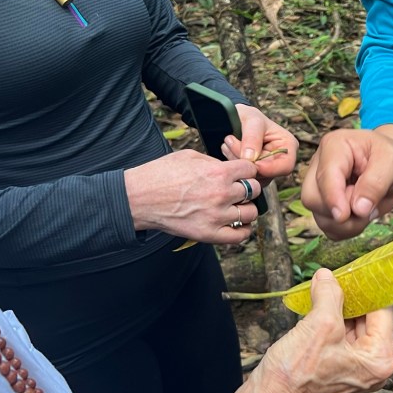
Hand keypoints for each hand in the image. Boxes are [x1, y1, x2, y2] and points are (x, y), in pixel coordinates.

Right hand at [124, 149, 260, 242]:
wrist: (138, 198)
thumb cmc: (160, 174)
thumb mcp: (190, 156)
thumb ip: (215, 162)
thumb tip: (232, 169)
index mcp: (218, 172)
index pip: (251, 170)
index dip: (246, 170)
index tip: (240, 173)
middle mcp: (221, 194)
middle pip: (254, 190)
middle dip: (247, 188)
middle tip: (237, 190)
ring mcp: (216, 216)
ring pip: (251, 213)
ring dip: (246, 209)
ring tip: (236, 207)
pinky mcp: (209, 234)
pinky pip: (240, 236)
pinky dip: (243, 231)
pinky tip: (237, 224)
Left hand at [223, 105, 297, 182]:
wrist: (236, 117)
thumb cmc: (248, 116)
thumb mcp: (251, 120)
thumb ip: (252, 138)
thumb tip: (251, 158)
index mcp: (288, 146)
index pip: (285, 166)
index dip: (268, 168)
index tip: (248, 159)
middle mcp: (281, 160)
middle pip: (267, 174)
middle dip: (247, 162)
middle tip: (230, 141)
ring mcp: (268, 168)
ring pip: (254, 177)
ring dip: (237, 162)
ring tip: (229, 142)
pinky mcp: (256, 173)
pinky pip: (245, 177)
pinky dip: (234, 165)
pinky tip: (228, 149)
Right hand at [249, 268, 392, 392]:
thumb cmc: (294, 375)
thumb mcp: (318, 325)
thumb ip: (330, 295)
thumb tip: (329, 276)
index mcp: (380, 359)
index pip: (383, 311)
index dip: (367, 288)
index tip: (356, 269)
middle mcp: (373, 367)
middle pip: (369, 319)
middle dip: (351, 298)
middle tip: (335, 277)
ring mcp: (355, 369)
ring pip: (352, 326)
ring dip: (337, 308)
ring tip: (322, 289)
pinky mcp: (338, 369)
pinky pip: (340, 337)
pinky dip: (329, 321)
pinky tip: (316, 307)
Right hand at [301, 124, 392, 239]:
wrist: (391, 164)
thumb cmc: (390, 155)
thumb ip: (376, 182)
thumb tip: (358, 209)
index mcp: (334, 146)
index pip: (324, 176)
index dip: (333, 198)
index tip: (344, 216)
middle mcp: (320, 166)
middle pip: (312, 199)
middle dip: (340, 213)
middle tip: (367, 207)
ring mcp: (319, 188)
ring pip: (318, 217)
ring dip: (346, 225)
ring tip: (368, 210)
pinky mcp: (325, 206)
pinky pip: (328, 227)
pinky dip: (345, 230)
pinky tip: (360, 219)